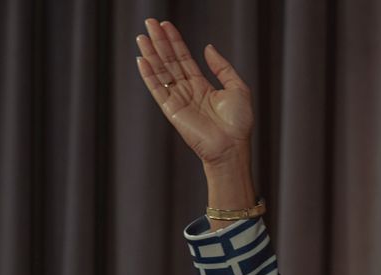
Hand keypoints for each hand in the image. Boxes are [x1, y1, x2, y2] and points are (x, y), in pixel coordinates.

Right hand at [135, 19, 253, 168]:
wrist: (232, 146)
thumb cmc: (238, 123)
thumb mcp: (237, 88)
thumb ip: (222, 67)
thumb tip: (208, 48)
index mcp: (202, 86)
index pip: (184, 59)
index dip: (175, 41)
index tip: (165, 25)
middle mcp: (188, 91)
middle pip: (170, 61)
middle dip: (160, 42)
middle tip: (150, 23)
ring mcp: (178, 100)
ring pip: (161, 72)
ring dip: (151, 54)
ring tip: (142, 36)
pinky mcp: (172, 110)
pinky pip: (157, 90)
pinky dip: (149, 75)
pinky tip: (141, 60)